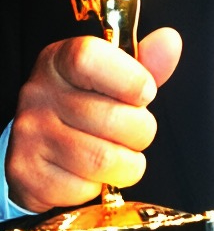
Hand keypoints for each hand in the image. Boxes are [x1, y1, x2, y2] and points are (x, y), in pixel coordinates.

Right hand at [5, 27, 181, 212]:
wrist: (38, 141)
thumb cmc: (85, 101)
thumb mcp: (115, 74)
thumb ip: (146, 62)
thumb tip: (169, 42)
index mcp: (60, 59)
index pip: (89, 59)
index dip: (130, 79)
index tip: (145, 92)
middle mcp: (38, 94)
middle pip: (110, 118)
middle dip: (141, 131)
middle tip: (137, 130)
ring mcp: (30, 135)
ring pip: (103, 159)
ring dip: (127, 163)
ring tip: (123, 153)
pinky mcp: (27, 174)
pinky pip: (83, 188)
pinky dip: (98, 186)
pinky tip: (91, 171)